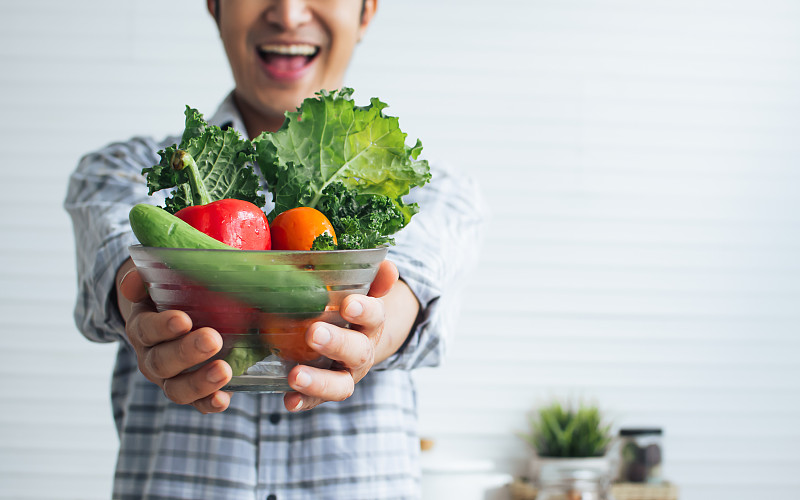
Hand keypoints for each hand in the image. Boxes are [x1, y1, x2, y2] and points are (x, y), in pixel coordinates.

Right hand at [117, 260, 231, 412]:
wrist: (177, 317)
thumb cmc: (173, 295)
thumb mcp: (158, 281)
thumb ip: (147, 276)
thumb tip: (134, 279)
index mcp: (143, 326)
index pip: (146, 328)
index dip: (162, 326)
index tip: (183, 319)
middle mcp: (151, 356)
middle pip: (161, 361)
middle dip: (187, 352)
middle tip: (212, 339)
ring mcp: (170, 378)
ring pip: (176, 388)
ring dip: (200, 381)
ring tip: (224, 371)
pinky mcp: (191, 391)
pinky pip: (197, 403)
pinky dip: (209, 403)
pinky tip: (223, 399)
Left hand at [283, 260, 401, 411]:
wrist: (355, 341)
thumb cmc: (348, 310)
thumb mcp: (360, 291)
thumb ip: (371, 279)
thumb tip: (387, 265)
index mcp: (371, 324)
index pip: (375, 316)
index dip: (365, 310)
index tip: (348, 304)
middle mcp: (362, 352)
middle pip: (358, 352)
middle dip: (337, 343)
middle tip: (313, 333)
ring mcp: (345, 375)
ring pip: (340, 384)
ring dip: (319, 381)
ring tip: (295, 375)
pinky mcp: (324, 391)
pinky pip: (315, 401)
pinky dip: (303, 401)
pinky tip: (288, 401)